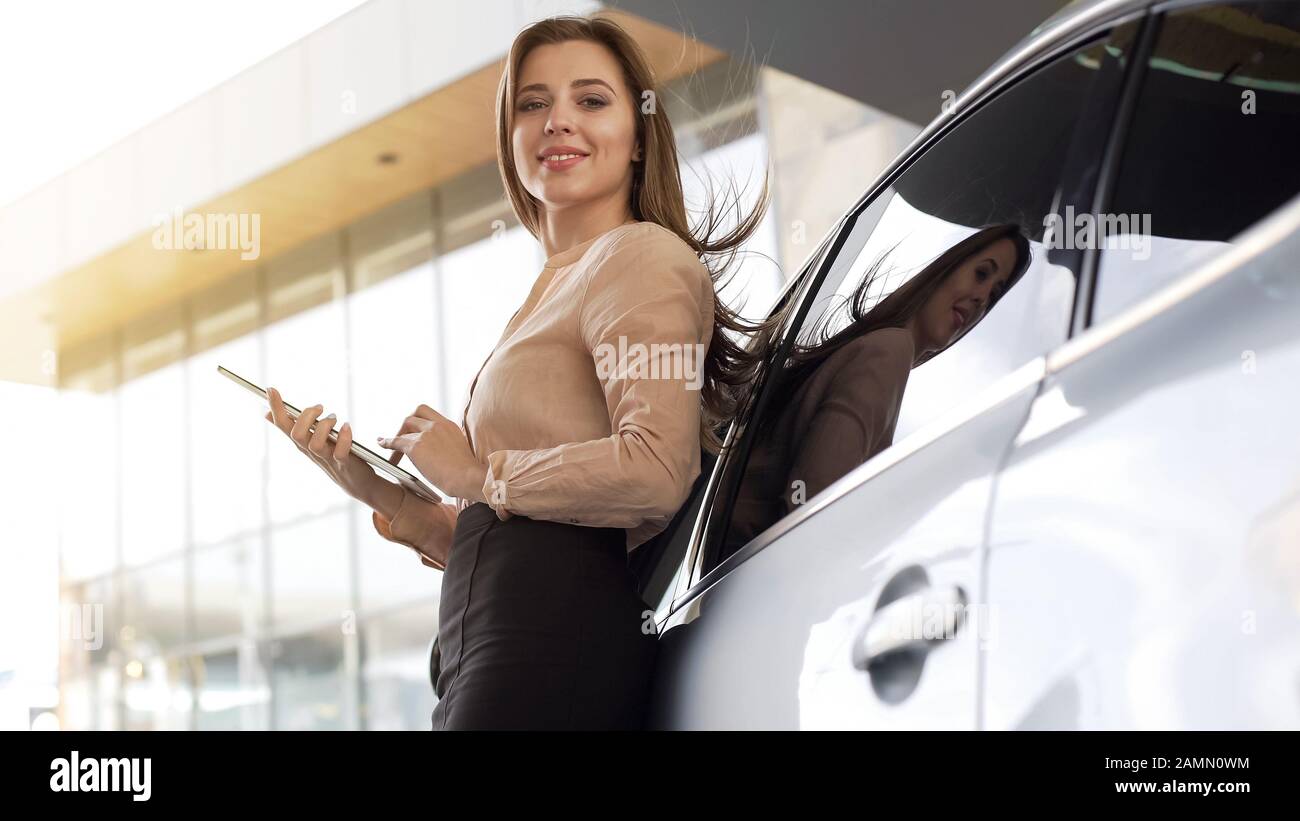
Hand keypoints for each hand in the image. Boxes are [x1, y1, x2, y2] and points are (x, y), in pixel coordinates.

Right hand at [264, 386, 385, 506]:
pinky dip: (343, 438)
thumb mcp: (310, 440)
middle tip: (320, 407)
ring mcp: (326, 458)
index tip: (271, 390)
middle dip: (306, 416)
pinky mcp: (343, 464)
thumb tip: (267, 414)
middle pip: (296, 435)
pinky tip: (346, 427)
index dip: (276, 408)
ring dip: (325, 426)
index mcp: (302, 442)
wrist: (356, 483)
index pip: (283, 425)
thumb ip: (294, 427)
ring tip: (335, 418)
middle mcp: (311, 451)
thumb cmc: (332, 456)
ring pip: (315, 444)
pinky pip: (339, 453)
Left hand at [375, 404, 487, 501]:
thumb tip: (438, 452)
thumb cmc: (467, 472)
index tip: (413, 428)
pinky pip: (395, 441)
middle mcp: (437, 425)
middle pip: (414, 415)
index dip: (417, 419)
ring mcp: (426, 434)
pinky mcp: (416, 446)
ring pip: (405, 427)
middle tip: (401, 437)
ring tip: (392, 450)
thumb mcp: (460, 450)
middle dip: (405, 425)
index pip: (427, 413)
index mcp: (449, 425)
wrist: (468, 478)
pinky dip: (387, 442)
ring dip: (396, 437)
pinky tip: (382, 444)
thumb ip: (448, 444)